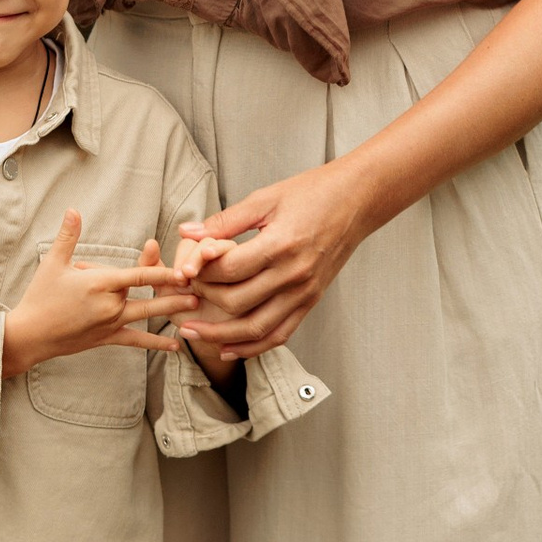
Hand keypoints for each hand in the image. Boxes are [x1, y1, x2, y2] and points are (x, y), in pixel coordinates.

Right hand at [3, 216, 200, 380]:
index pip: (137, 275)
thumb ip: (68, 236)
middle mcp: (109, 305)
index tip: (182, 268)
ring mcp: (110, 324)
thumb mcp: (53, 263)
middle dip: (174, 289)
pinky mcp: (107, 338)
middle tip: (198, 285)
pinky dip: (156, 343)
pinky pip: (136, 341)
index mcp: (100, 284)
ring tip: (194, 307)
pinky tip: (176, 345)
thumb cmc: (39, 296)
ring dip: (171, 310)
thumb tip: (74, 209)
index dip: (161, 270)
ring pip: (146, 315)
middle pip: (148, 294)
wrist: (30, 335)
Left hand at [178, 160, 378, 354]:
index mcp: (280, 245)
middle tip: (185, 293)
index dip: (200, 272)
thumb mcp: (266, 198)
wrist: (357, 201)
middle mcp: (294, 275)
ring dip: (220, 335)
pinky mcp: (311, 301)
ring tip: (191, 333)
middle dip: (204, 299)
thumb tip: (186, 232)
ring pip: (256, 328)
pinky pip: (279, 334)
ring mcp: (304, 292)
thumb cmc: (312, 193)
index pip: (229, 270)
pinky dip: (252, 347)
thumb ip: (225, 220)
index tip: (184, 269)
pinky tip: (229, 349)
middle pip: (237, 301)